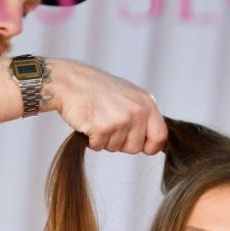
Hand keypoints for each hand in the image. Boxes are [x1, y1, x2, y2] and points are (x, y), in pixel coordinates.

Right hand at [44, 59, 166, 154]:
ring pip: (116, 148)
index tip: (142, 147)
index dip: (151, 147)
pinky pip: (99, 147)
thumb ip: (143, 115)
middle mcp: (137, 111)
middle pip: (136, 148)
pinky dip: (91, 140)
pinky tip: (88, 122)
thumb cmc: (97, 89)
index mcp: (147, 103)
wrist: (69, 81)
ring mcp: (121, 119)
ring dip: (105, 139)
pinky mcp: (103, 127)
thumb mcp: (129, 96)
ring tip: (97, 118)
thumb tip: (156, 141)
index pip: (160, 137)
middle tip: (108, 123)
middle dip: (121, 143)